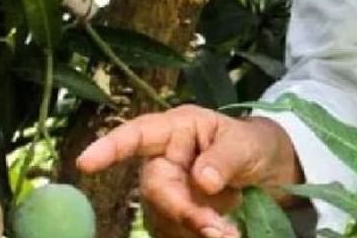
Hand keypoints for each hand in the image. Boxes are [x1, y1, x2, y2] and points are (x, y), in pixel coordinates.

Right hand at [76, 105, 300, 237]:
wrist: (269, 169)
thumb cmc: (252, 144)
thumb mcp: (246, 144)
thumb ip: (225, 159)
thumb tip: (203, 180)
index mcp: (177, 129)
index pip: (138, 134)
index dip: (111, 147)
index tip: (87, 163)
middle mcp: (164, 159)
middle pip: (154, 188)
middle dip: (183, 211)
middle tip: (218, 230)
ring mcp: (167, 189)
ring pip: (162, 216)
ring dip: (193, 230)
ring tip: (230, 233)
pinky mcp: (173, 214)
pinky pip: (173, 231)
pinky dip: (196, 236)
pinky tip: (225, 233)